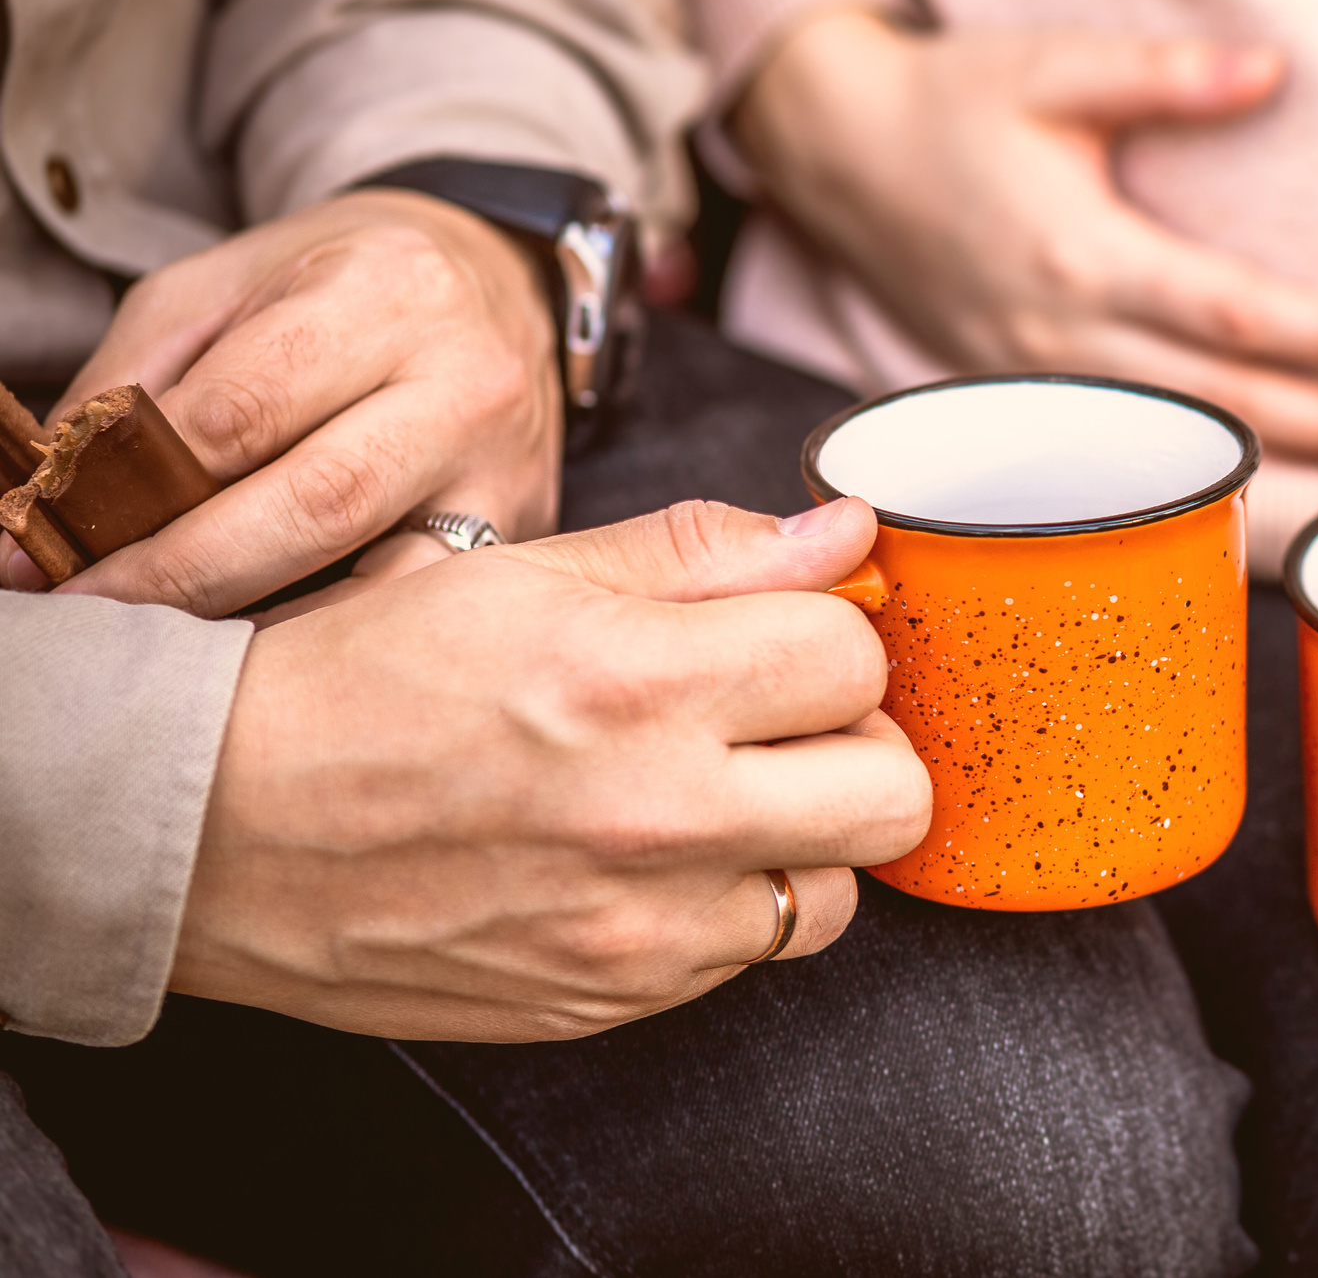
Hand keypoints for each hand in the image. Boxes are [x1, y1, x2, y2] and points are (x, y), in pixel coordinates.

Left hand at [3, 189, 558, 613]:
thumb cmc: (344, 282)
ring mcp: (504, 469)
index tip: (38, 544)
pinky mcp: (520, 533)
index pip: (244, 408)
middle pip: (315, 504)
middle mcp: (467, 381)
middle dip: (181, 574)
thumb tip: (53, 494)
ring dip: (259, 632)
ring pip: (381, 585)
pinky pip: (416, 613)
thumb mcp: (228, 283)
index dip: (128, 486)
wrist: (500, 282)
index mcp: (387, 292)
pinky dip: (332, 643)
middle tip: (88, 615)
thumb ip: (139, 373)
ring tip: (169, 654)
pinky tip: (264, 658)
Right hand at [172, 497, 932, 1040]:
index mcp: (637, 682)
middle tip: (787, 716)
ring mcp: (636, 929)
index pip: (857, 660)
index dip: (832, 634)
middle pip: (894, 794)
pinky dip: (726, 903)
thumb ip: (706, 553)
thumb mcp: (523, 571)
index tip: (782, 632)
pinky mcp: (607, 1002)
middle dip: (859, 741)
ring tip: (718, 789)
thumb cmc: (359, 678)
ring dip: (805, 835)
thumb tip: (846, 530)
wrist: (209, 824)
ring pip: (838, 893)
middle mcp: (655, 818)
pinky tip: (652, 853)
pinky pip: (745, 956)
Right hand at [733, 5, 1317, 472]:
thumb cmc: (954, 104)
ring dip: (1279, 486)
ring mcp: (1039, 390)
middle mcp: (1063, 343)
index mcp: (1081, 258)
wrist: (837, 159)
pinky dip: (1196, 502)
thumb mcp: (1050, 68)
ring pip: (1175, 459)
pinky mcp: (1023, 411)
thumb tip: (1272, 68)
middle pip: (1220, 408)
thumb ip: (1161, 75)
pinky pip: (1124, 474)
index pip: (1229, 315)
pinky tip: (1266, 518)